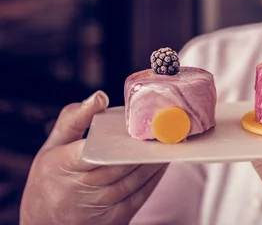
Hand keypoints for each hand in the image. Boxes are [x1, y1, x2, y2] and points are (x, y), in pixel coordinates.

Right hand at [20, 91, 166, 224]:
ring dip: (154, 161)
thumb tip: (100, 96)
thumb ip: (74, 119)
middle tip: (162, 129)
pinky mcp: (115, 217)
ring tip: (167, 142)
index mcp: (62, 165)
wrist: (46, 221)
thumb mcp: (53, 145)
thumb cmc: (51, 176)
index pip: (94, 151)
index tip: (136, 126)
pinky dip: (155, 177)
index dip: (117, 140)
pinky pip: (141, 194)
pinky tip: (162, 161)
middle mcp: (81, 187)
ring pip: (134, 179)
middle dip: (142, 147)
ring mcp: (100, 204)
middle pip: (120, 164)